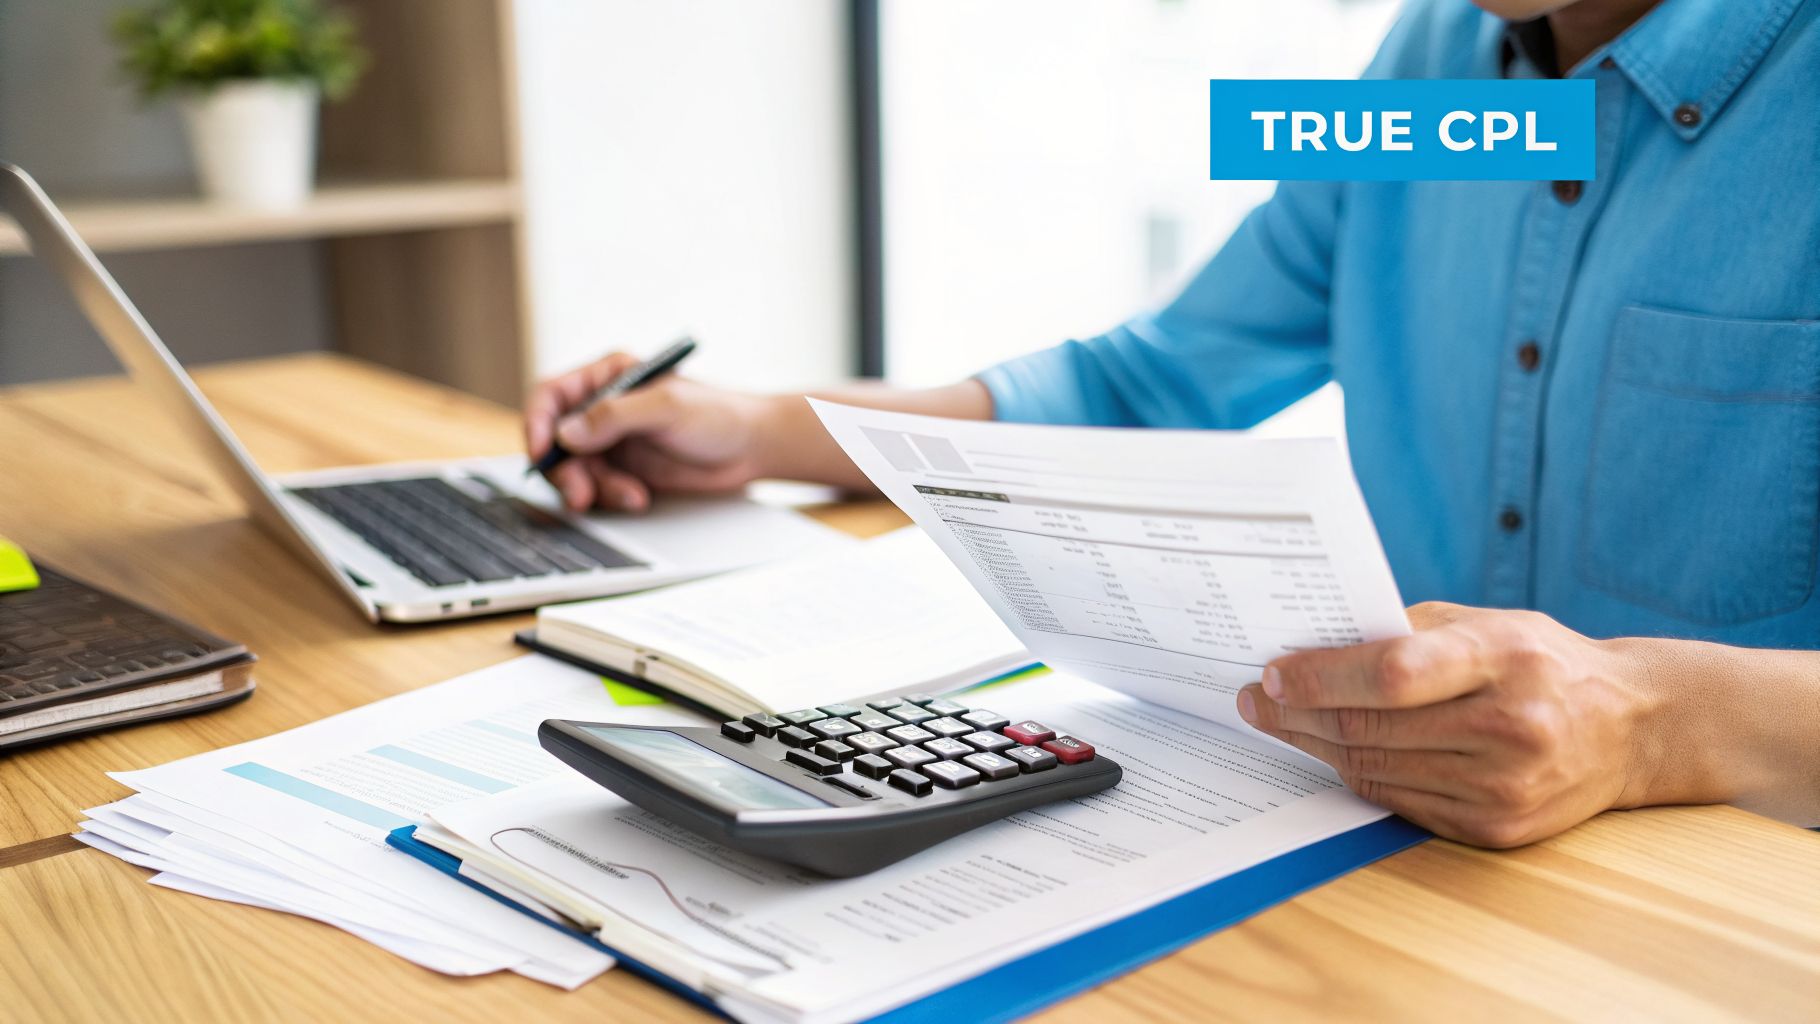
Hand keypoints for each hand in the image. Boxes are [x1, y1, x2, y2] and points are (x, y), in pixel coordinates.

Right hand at [524, 352, 773, 511]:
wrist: (752, 448)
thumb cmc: (718, 414)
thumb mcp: (667, 408)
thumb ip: (614, 416)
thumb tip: (565, 433)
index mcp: (608, 376)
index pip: (551, 395)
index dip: (537, 424)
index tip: (541, 453)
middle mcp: (602, 407)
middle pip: (555, 441)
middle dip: (565, 471)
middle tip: (580, 495)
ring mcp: (612, 440)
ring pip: (575, 470)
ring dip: (594, 489)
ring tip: (630, 496)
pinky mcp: (624, 469)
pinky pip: (598, 488)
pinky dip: (611, 497)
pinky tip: (639, 498)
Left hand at [1236, 602, 1656, 847]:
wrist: (1630, 728)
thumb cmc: (1541, 661)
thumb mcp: (1487, 623)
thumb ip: (1408, 631)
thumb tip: (1314, 647)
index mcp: (1505, 659)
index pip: (1394, 672)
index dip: (1322, 676)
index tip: (1274, 673)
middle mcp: (1510, 726)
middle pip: (1373, 726)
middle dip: (1298, 714)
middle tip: (1256, 700)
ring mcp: (1505, 786)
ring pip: (1376, 768)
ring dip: (1317, 746)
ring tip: (1281, 723)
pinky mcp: (1496, 829)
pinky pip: (1400, 801)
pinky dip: (1357, 775)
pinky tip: (1333, 752)